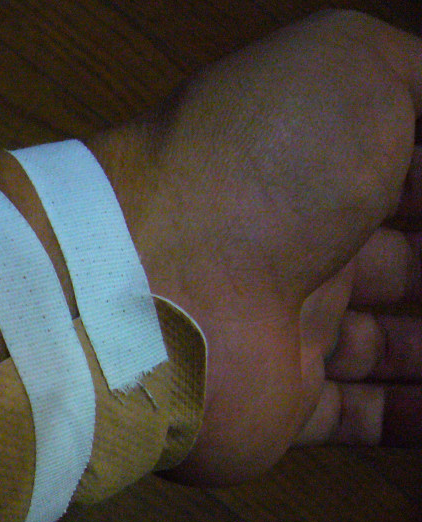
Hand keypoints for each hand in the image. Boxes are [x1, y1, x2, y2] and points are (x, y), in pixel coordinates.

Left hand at [92, 10, 421, 483]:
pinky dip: (410, 416)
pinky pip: (358, 416)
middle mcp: (297, 248)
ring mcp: (285, 330)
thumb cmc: (262, 165)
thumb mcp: (349, 67)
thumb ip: (415, 77)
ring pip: (385, 345)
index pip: (403, 181)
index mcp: (313, 167)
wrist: (162, 283)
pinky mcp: (277, 404)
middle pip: (401, 265)